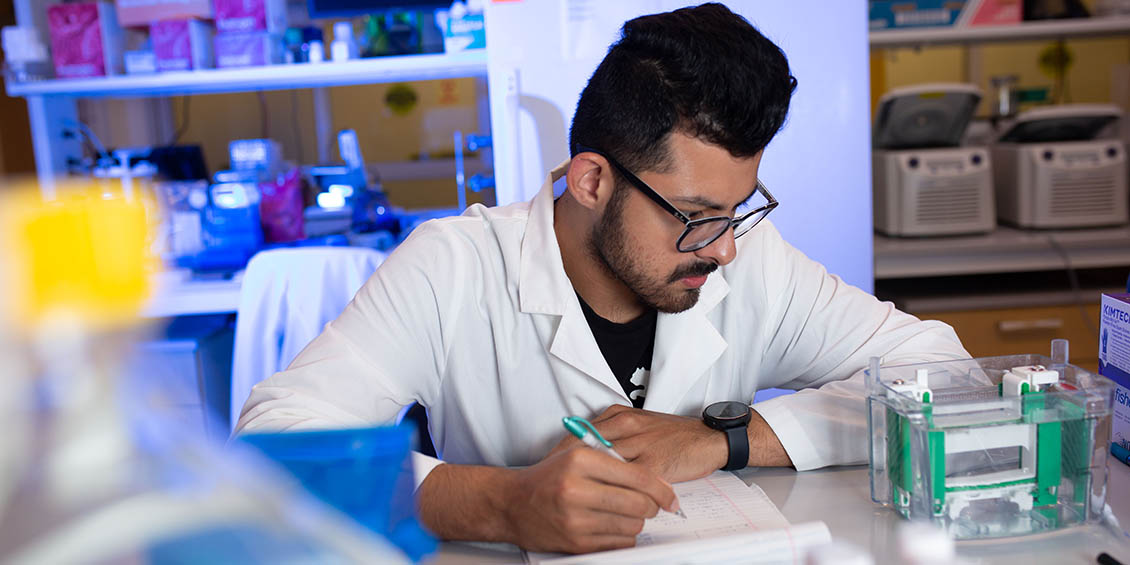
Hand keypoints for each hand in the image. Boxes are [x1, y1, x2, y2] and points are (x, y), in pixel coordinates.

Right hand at [501, 446, 677, 552]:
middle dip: (651, 507)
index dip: (662, 489)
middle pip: (639, 504)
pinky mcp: (575, 542)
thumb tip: (653, 478)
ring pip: (632, 525)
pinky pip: (618, 543)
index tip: (670, 497)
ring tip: (626, 514)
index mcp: (581, 460)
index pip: (638, 476)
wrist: (511, 504)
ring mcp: (575, 518)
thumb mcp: (576, 455)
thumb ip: (612, 459)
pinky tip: (614, 527)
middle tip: (650, 505)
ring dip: (637, 522)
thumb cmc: (546, 478)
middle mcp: (577, 488)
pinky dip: (624, 537)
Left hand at [549, 405, 727, 483]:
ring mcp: (641, 445)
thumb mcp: (640, 424)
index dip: (561, 451)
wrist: (708, 438)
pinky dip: (616, 494)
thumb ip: (614, 433)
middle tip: (553, 482)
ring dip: (588, 482)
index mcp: (621, 415)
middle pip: (587, 448)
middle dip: (567, 467)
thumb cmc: (675, 435)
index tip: (548, 464)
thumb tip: (587, 448)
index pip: (582, 432)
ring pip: (605, 465)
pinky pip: (629, 482)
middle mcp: (628, 426)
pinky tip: (605, 505)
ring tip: (574, 497)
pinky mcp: (655, 465)